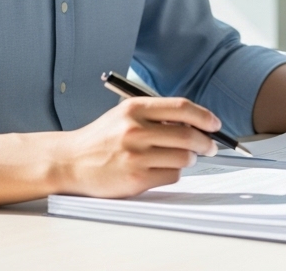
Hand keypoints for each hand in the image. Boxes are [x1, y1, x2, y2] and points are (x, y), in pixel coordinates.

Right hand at [55, 96, 220, 197]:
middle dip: (206, 142)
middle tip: (210, 146)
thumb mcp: (125, 115)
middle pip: (188, 134)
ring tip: (180, 157)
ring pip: (183, 157)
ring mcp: (135, 155)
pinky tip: (161, 169)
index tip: (215, 124)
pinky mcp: (136, 178)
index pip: (182, 108)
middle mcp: (135, 129)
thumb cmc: (101, 139)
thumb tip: (196, 123)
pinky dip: (174, 173)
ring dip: (189, 159)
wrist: (70, 162)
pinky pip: (172, 176)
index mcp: (134, 108)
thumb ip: (157, 116)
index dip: (205, 116)